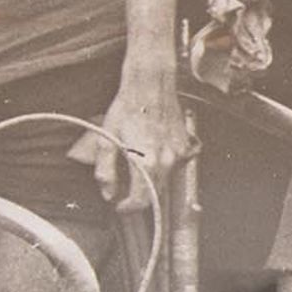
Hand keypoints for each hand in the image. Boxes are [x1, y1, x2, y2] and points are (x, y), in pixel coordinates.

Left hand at [91, 75, 195, 212]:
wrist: (151, 83)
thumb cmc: (127, 107)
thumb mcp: (107, 138)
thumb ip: (106, 170)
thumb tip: (108, 193)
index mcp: (146, 162)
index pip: (140, 200)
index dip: (127, 207)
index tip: (119, 205)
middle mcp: (167, 161)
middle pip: (154, 193)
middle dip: (138, 195)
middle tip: (124, 187)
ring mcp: (178, 153)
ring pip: (164, 180)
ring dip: (150, 180)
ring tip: (136, 164)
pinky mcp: (185, 145)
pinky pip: (174, 164)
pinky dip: (163, 165)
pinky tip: (152, 150)